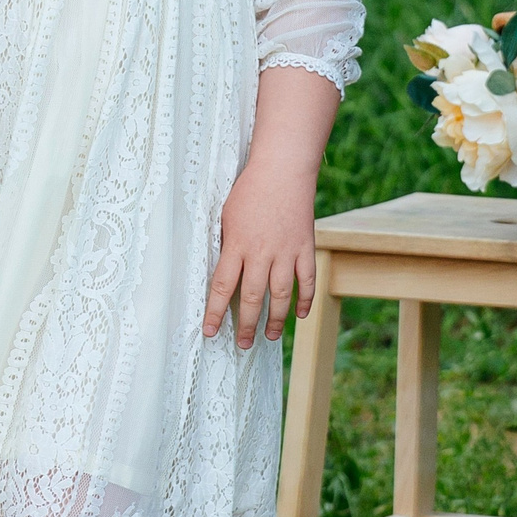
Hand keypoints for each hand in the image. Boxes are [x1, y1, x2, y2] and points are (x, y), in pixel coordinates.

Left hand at [202, 157, 317, 347]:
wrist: (282, 171)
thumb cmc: (248, 191)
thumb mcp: (225, 216)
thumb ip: (226, 245)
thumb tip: (223, 272)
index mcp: (236, 244)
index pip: (221, 286)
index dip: (214, 312)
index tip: (209, 331)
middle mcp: (261, 253)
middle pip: (251, 297)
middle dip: (245, 324)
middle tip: (242, 344)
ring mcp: (286, 252)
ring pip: (280, 295)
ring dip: (275, 319)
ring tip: (268, 336)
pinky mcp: (305, 248)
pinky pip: (307, 281)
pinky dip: (305, 300)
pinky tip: (299, 315)